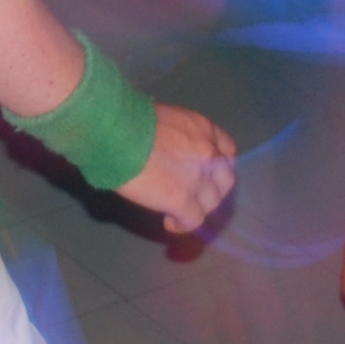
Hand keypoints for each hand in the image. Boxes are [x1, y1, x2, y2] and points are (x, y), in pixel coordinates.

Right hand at [115, 101, 238, 234]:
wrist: (117, 134)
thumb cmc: (130, 120)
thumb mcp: (166, 118)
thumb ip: (179, 136)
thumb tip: (170, 151)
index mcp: (203, 129)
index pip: (227, 149)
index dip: (220, 164)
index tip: (207, 173)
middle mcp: (208, 153)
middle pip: (225, 179)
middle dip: (213, 190)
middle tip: (194, 195)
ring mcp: (198, 179)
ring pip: (211, 203)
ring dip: (197, 208)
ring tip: (177, 212)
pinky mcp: (182, 200)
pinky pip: (194, 221)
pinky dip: (183, 225)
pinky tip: (170, 222)